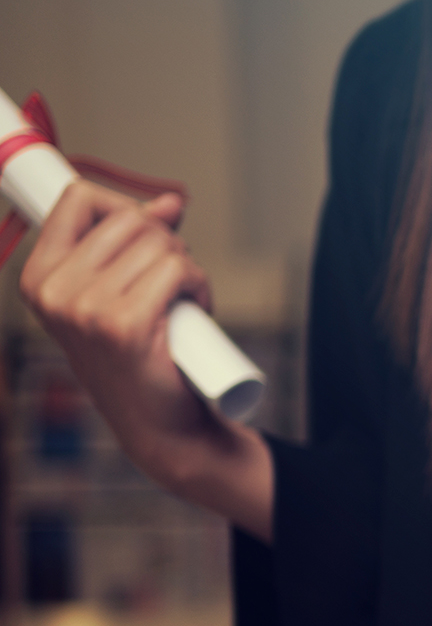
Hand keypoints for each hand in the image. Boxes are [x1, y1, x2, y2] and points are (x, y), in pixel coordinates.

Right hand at [20, 180, 272, 540]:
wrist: (160, 427)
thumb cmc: (142, 360)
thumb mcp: (122, 293)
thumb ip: (136, 243)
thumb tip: (171, 201)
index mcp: (39, 279)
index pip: (77, 198)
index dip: (123, 207)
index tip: (146, 232)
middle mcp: (53, 293)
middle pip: (127, 218)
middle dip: (164, 242)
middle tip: (171, 283)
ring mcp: (85, 310)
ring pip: (158, 242)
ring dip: (186, 267)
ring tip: (180, 303)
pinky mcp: (125, 326)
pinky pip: (177, 269)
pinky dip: (198, 284)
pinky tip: (196, 309)